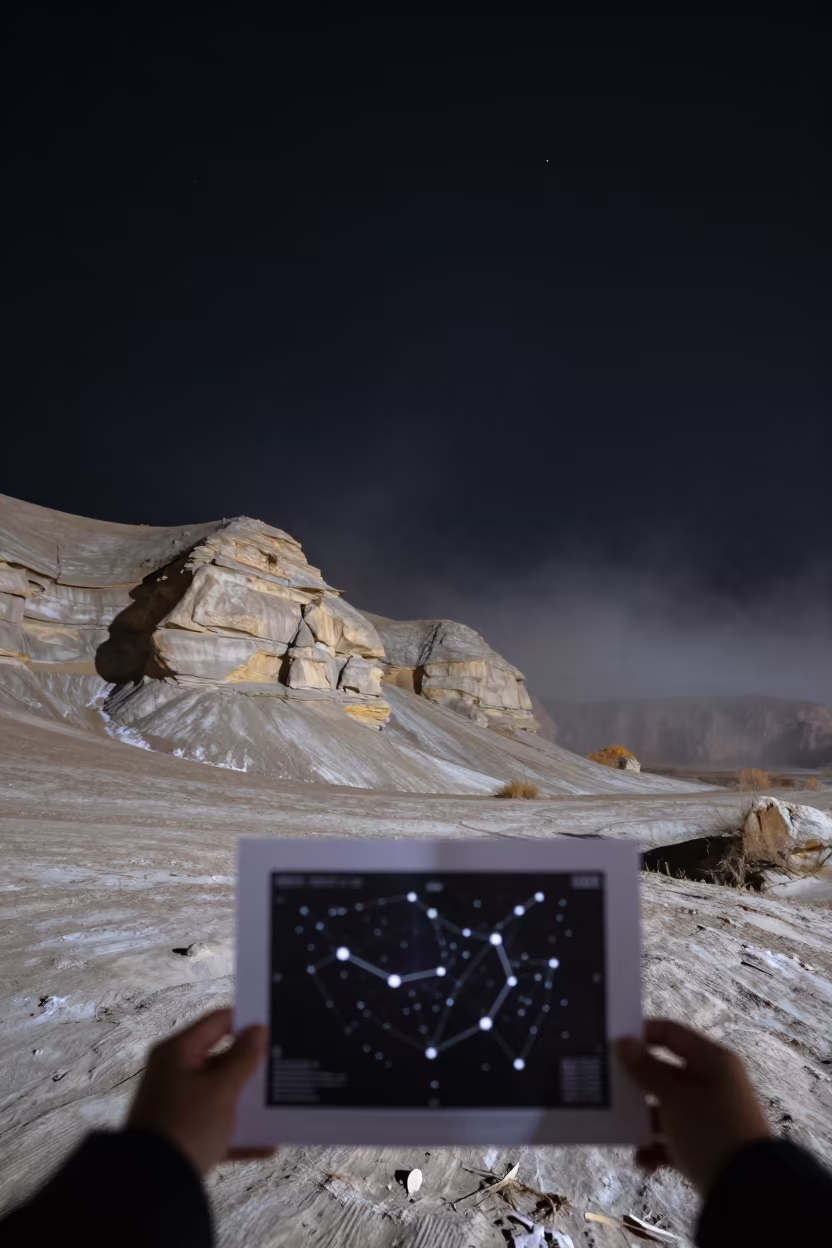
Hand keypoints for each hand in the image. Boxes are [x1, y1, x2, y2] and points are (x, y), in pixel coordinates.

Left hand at [127, 1008, 272, 1173]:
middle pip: (219, 1058)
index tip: (274, 1029)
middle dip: (249, 1064)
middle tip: (279, 1064)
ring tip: (277, 1103)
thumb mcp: (221, 1089)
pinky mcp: (180, 1134)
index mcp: (178, 1052)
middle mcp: (173, 1073)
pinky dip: (239, 1133)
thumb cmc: (186, 1126)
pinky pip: (215, 1126)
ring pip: (219, 1094)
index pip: (218, 1022)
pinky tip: (267, 1146)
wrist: (153, 1185)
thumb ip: (242, 1058)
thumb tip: (257, 1030)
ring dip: (246, 1101)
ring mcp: (176, 1104)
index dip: (246, 1022)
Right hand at [617, 1019, 770, 1196]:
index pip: (671, 1034)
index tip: (612, 1044)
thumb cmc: (709, 1128)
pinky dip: (655, 1148)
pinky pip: (672, 1139)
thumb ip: (646, 1069)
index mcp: (711, 1061)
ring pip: (665, 1108)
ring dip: (643, 1120)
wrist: (746, 1189)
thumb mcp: (674, 1097)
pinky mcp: (704, 1146)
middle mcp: (711, 1083)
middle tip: (607, 1088)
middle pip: (665, 1073)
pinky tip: (642, 1160)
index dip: (642, 1035)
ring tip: (620, 1130)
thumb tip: (624, 1042)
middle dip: (637, 1083)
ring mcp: (708, 1116)